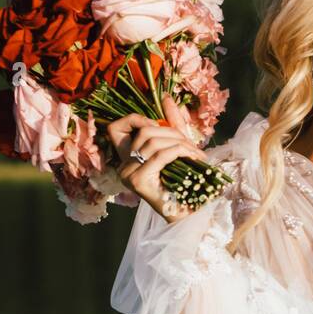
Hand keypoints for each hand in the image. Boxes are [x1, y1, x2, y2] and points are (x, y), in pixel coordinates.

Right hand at [108, 94, 206, 222]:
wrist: (186, 214)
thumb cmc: (182, 184)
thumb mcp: (176, 148)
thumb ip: (171, 124)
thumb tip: (167, 98)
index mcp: (127, 157)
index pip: (116, 127)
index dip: (135, 118)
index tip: (157, 123)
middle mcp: (123, 165)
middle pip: (144, 131)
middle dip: (172, 132)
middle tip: (192, 145)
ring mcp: (128, 174)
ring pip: (153, 141)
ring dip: (180, 143)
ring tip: (196, 154)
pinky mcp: (138, 181)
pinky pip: (161, 155)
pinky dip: (181, 151)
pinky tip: (195, 158)